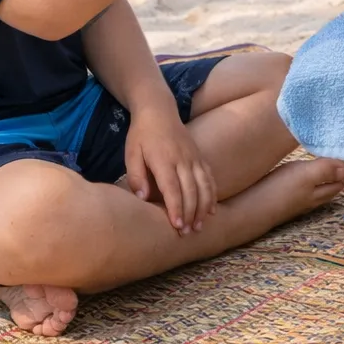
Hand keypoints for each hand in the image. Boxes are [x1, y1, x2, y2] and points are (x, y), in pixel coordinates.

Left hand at [122, 103, 216, 233]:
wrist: (159, 110)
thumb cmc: (141, 134)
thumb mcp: (131, 153)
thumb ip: (136, 175)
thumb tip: (143, 198)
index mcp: (164, 160)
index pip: (172, 188)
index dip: (176, 208)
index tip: (177, 226)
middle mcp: (182, 159)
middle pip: (191, 190)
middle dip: (191, 213)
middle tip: (188, 233)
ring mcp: (194, 157)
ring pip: (204, 186)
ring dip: (204, 207)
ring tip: (200, 226)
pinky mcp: (200, 156)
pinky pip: (210, 178)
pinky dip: (212, 194)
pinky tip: (211, 210)